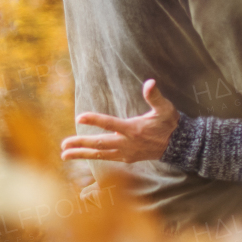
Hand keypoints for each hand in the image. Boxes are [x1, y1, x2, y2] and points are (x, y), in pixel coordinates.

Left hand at [60, 79, 180, 162]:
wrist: (178, 145)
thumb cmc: (170, 123)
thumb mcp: (165, 108)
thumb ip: (155, 96)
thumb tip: (150, 82)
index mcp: (134, 129)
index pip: (111, 124)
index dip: (95, 120)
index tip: (79, 117)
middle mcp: (128, 143)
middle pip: (100, 144)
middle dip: (81, 144)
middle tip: (63, 145)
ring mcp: (126, 153)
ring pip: (100, 155)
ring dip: (81, 154)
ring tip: (64, 155)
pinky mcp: (127, 158)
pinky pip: (106, 159)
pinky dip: (93, 157)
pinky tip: (83, 156)